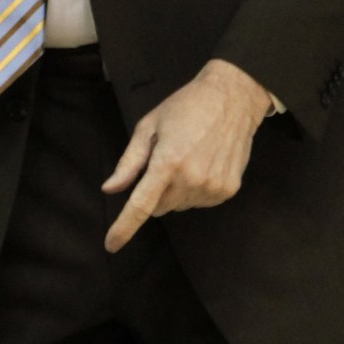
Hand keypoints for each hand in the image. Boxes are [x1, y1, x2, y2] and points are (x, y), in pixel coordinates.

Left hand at [102, 59, 270, 252]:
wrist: (232, 98)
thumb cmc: (186, 106)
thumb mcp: (150, 125)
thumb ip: (129, 161)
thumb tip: (110, 188)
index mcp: (167, 162)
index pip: (140, 206)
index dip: (123, 228)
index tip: (111, 245)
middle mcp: (191, 180)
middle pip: (159, 207)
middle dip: (156, 191)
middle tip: (166, 159)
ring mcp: (211, 187)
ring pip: (180, 205)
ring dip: (177, 190)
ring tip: (188, 156)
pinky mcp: (227, 190)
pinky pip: (200, 201)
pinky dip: (195, 189)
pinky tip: (203, 162)